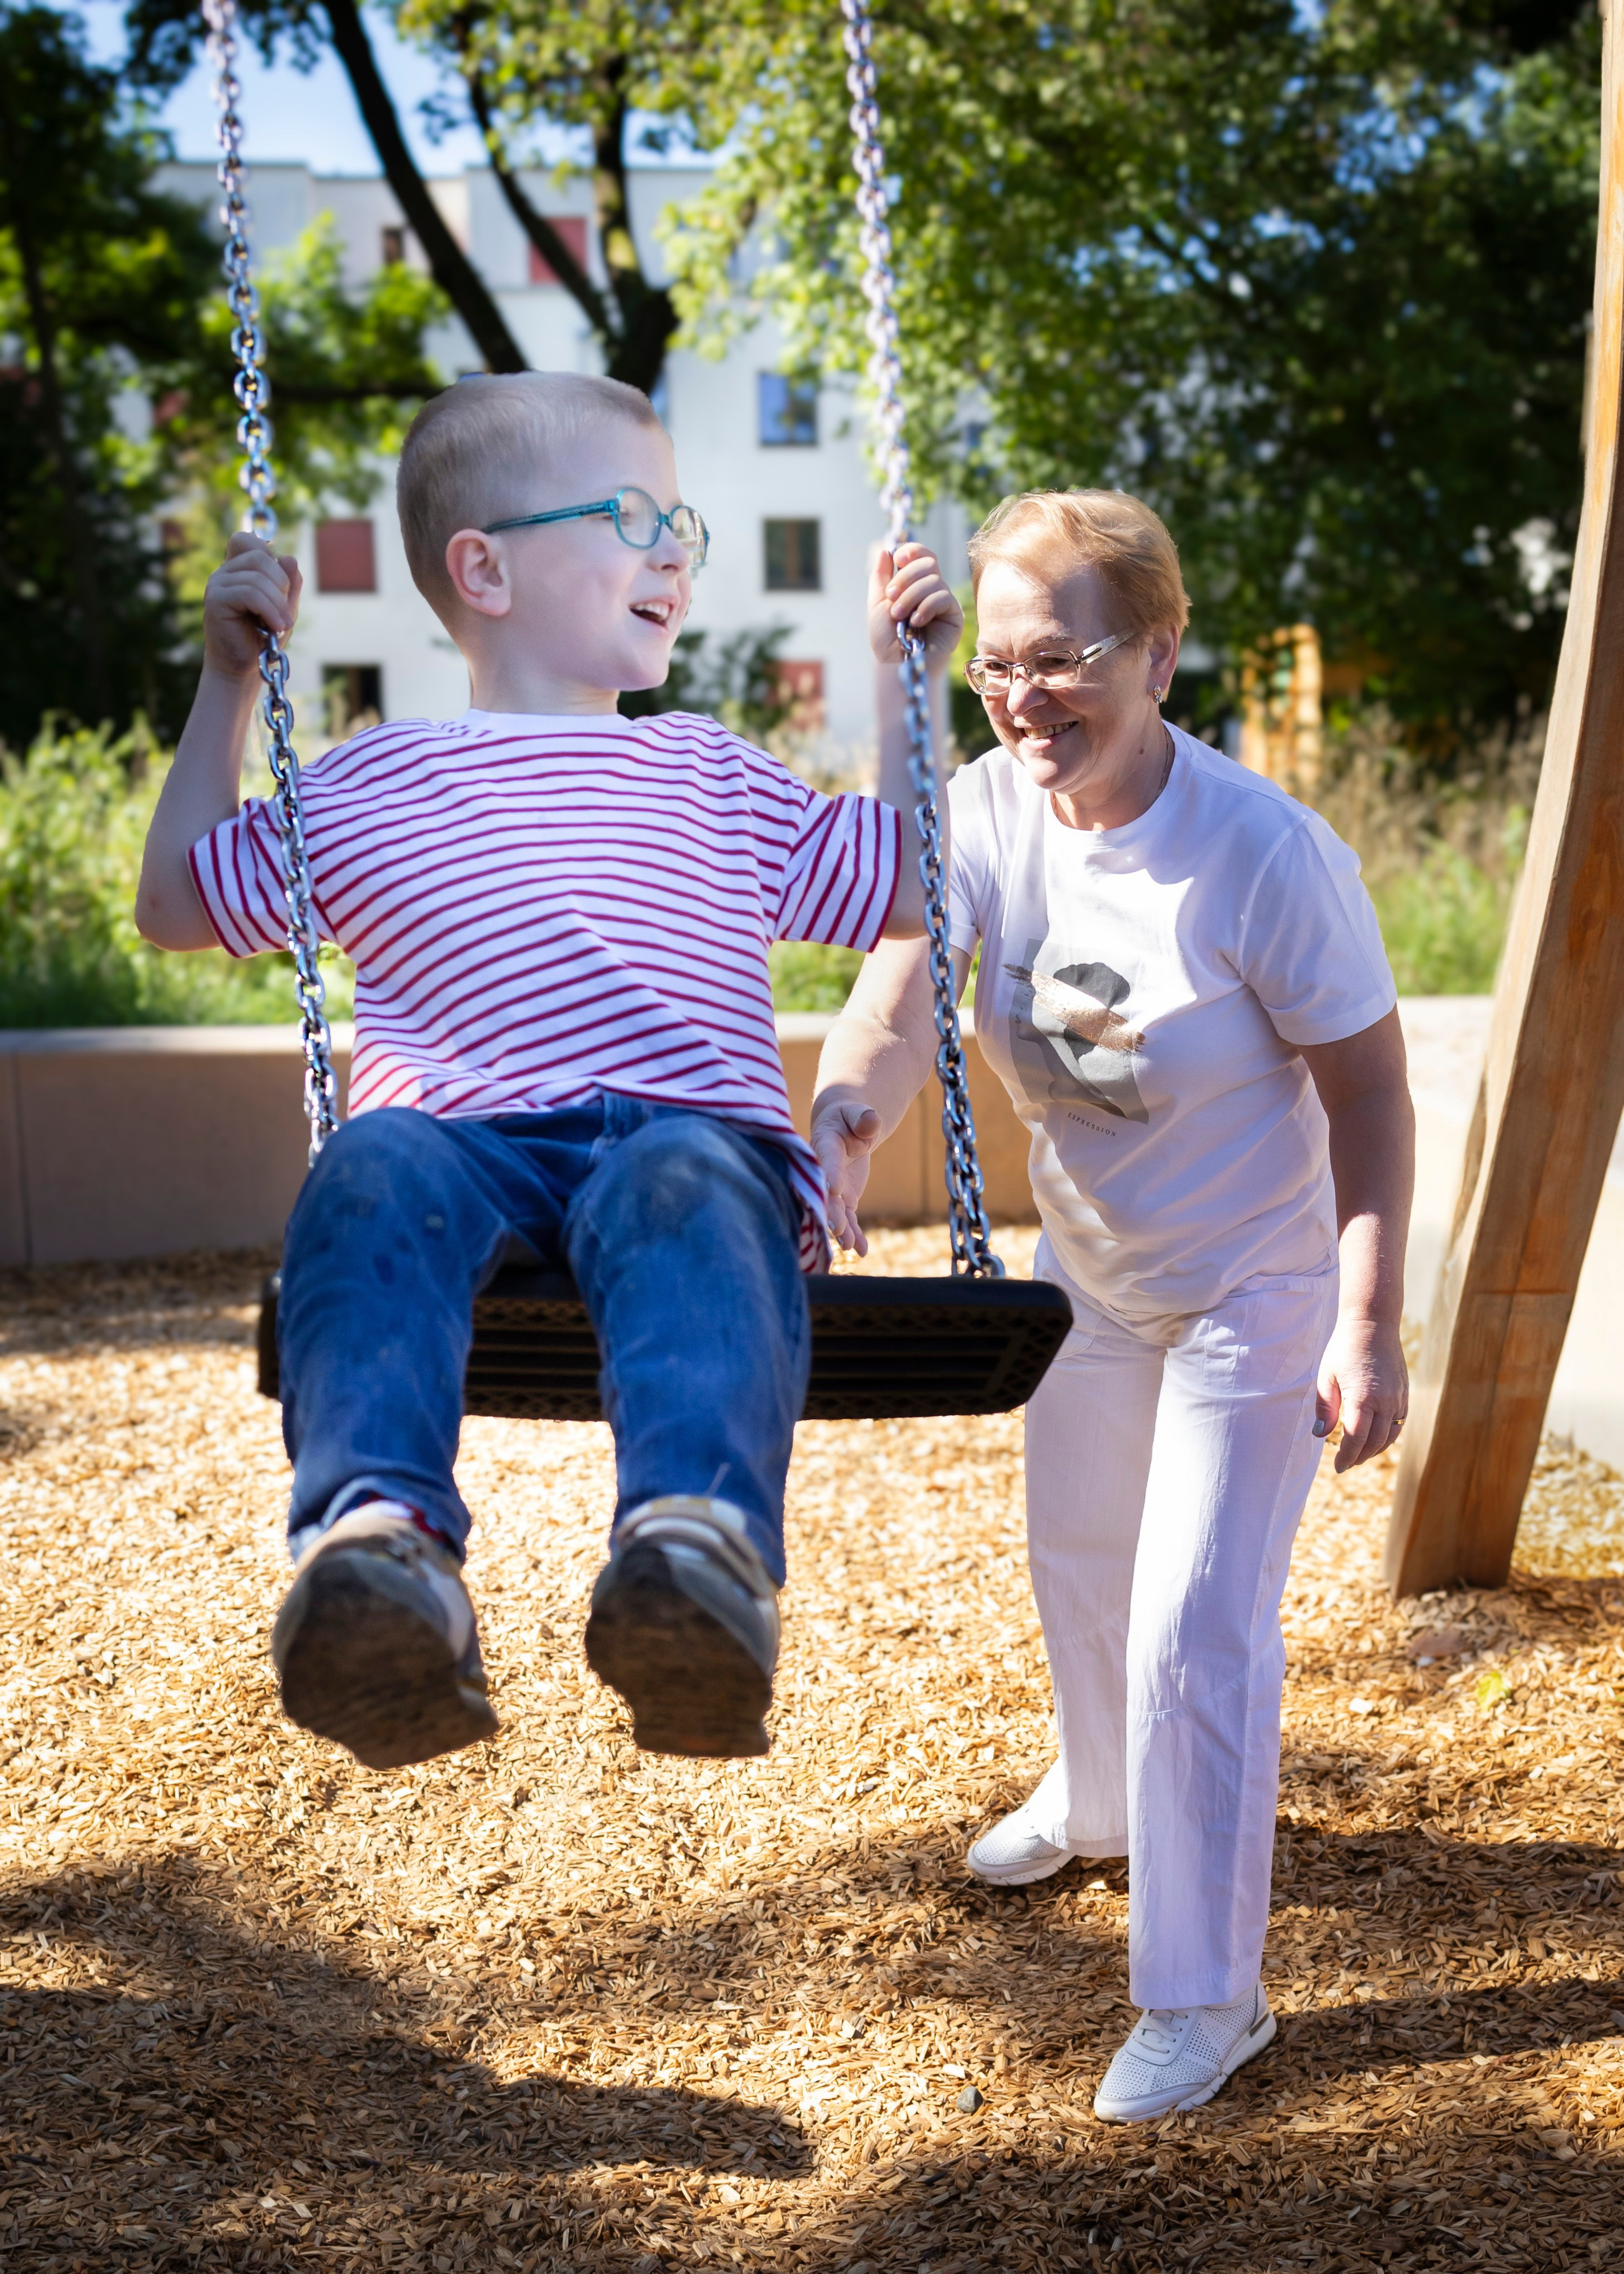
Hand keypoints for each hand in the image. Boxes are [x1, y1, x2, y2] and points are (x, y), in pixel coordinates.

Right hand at [203, 531, 302, 678]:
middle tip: (285, 613)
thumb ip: (290, 582)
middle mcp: (224, 572)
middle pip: (260, 555)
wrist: (242, 669)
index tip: (279, 590)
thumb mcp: (284, 606)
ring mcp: (217, 584)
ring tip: (282, 626)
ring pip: (257, 576)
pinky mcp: (214, 599)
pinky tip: (274, 627)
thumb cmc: (263, 638)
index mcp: (238, 569)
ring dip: (278, 603)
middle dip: (281, 584)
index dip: (271, 560)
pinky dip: (269, 610)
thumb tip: (288, 557)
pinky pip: (249, 593)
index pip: (250, 540)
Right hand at [811, 1099, 882, 1255]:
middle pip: (826, 1192)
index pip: (826, 1160)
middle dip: (831, 1211)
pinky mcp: (844, 1199)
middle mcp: (823, 1169)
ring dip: (842, 1229)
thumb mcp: (858, 1112)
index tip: (834, 1189)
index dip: (829, 1174)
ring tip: (850, 1246)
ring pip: (836, 1210)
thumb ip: (863, 1118)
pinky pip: (849, 1218)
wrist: (845, 1127)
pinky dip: (854, 1233)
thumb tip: (871, 1122)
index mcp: (824, 1144)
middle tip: (839, 1228)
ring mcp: (833, 1187)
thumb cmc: (851, 1116)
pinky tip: (861, 1251)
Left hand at [868, 541, 962, 669]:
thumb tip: (885, 551)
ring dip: (911, 596)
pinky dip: (925, 607)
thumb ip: (881, 577)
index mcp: (914, 585)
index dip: (912, 551)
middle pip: (928, 562)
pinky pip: (943, 596)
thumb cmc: (888, 642)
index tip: (898, 558)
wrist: (898, 667)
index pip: (922, 556)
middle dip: (906, 578)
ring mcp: (944, 602)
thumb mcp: (878, 605)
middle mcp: (932, 590)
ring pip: (933, 579)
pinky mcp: (954, 616)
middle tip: (892, 598)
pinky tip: (916, 622)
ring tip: (900, 616)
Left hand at [1315, 1314, 1408, 1471]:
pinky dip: (1388, 1437)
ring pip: (1390, 1436)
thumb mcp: (1326, 1377)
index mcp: (1362, 1398)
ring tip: (1359, 1455)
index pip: (1356, 1439)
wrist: (1373, 1324)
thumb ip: (1324, 1408)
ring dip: (1375, 1450)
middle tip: (1346, 1464)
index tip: (1338, 1467)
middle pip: (1374, 1442)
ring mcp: (1398, 1398)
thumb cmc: (1344, 1348)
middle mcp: (1384, 1401)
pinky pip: (1399, 1424)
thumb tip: (1320, 1436)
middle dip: (1359, 1457)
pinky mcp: (1405, 1394)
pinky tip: (1376, 1439)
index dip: (1347, 1456)